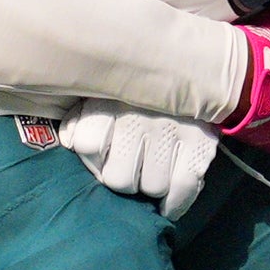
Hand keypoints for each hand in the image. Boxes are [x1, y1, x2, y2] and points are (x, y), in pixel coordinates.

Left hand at [59, 101, 218, 218]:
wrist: (192, 66)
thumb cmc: (135, 89)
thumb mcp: (103, 90)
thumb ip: (82, 114)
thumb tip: (69, 141)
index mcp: (108, 98)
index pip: (87, 145)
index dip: (92, 159)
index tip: (101, 156)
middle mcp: (139, 114)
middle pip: (119, 178)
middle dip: (123, 179)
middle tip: (130, 170)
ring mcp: (172, 129)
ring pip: (152, 187)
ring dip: (150, 187)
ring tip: (151, 175)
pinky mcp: (201, 142)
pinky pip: (183, 187)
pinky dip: (175, 203)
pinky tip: (167, 203)